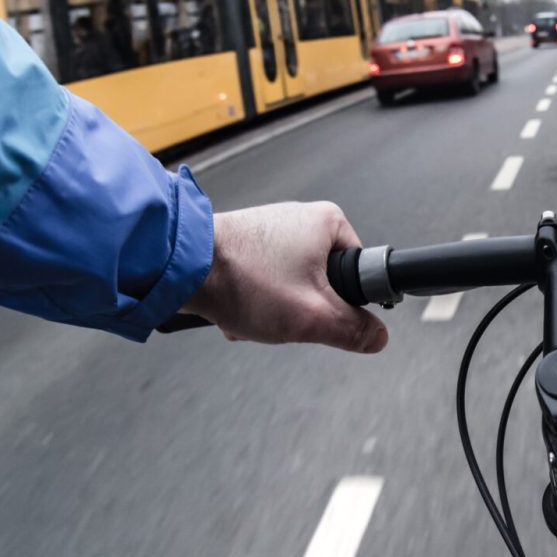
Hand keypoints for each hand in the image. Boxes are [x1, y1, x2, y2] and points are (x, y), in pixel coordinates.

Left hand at [182, 201, 387, 351]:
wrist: (179, 266)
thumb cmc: (245, 280)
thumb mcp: (313, 317)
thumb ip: (354, 330)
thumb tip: (378, 338)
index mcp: (329, 222)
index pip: (360, 273)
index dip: (345, 303)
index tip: (321, 312)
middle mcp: (301, 218)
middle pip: (323, 284)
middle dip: (302, 310)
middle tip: (282, 315)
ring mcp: (270, 229)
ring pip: (290, 287)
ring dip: (273, 310)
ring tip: (253, 310)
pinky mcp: (245, 243)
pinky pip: (264, 281)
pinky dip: (253, 300)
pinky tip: (236, 305)